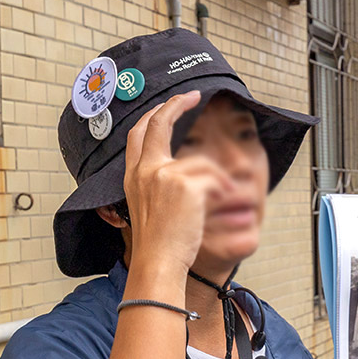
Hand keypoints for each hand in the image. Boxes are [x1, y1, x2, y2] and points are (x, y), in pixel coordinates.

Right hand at [122, 90, 232, 275]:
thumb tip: (194, 165)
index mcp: (133, 176)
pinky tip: (223, 200)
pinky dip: (223, 188)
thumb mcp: (152, 206)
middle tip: (193, 96)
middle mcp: (144, 170)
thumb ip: (163, 182)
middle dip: (175, 104)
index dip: (154, 114)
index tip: (171, 103)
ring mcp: (163, 175)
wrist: (158, 262)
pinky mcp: (185, 185)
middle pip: (157, 123)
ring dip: (217, 178)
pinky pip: (215, 177)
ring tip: (224, 195)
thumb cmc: (158, 243)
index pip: (139, 133)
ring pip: (201, 162)